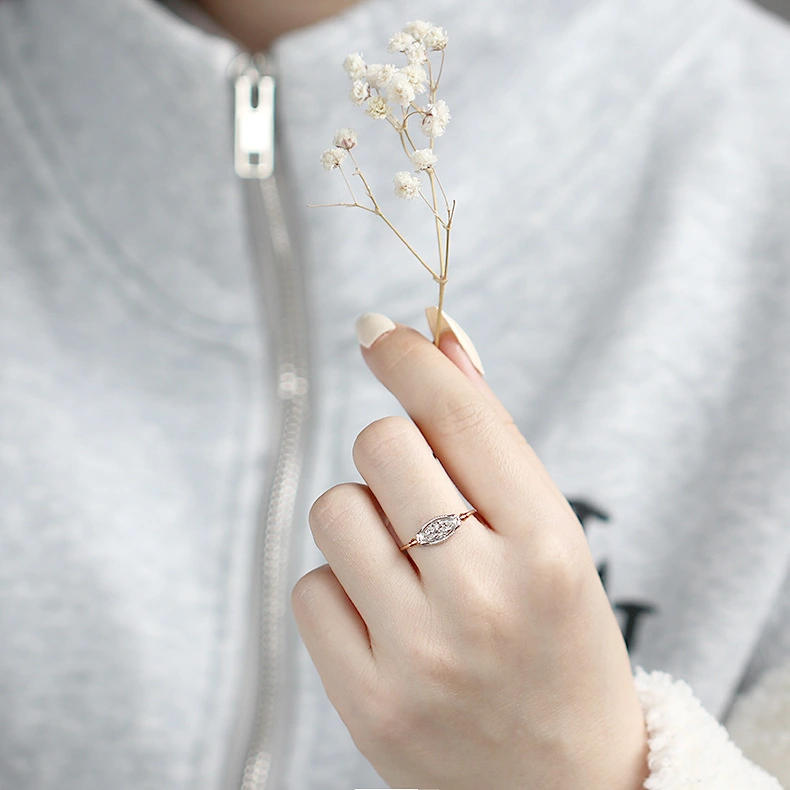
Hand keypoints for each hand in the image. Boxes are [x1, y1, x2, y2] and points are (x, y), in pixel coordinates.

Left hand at [291, 314, 648, 789]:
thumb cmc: (560, 644)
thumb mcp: (553, 541)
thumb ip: (492, 437)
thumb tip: (437, 339)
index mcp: (548, 547)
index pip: (457, 414)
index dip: (407, 356)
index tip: (377, 330)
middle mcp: (482, 598)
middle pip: (380, 445)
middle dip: (394, 451)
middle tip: (425, 495)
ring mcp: (418, 656)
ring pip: (334, 509)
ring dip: (363, 518)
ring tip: (409, 566)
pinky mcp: (365, 701)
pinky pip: (310, 585)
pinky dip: (340, 585)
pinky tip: (385, 619)